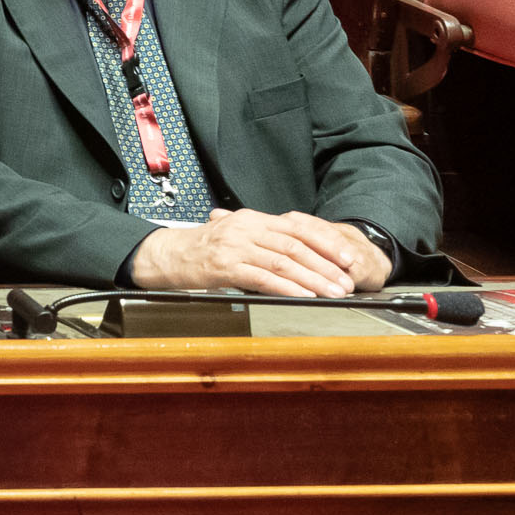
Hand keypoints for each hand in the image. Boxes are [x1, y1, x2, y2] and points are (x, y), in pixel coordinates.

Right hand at [126, 208, 386, 298]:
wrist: (165, 255)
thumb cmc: (202, 250)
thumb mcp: (235, 236)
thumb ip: (264, 240)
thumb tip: (302, 251)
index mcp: (252, 219)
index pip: (298, 226)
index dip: (327, 242)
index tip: (349, 259)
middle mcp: (245, 228)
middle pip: (295, 245)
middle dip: (326, 265)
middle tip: (347, 282)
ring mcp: (234, 246)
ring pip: (283, 261)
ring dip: (313, 279)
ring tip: (333, 292)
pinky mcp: (224, 266)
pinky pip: (262, 277)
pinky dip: (287, 287)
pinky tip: (303, 296)